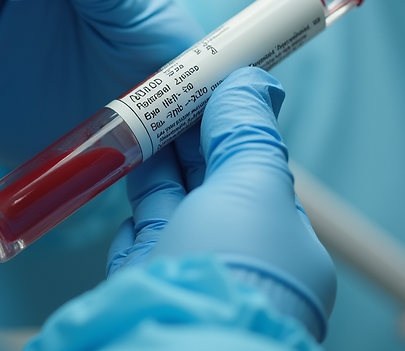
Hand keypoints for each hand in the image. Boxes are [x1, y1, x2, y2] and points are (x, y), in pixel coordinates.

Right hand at [106, 67, 336, 340]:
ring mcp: (189, 275)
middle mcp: (238, 261)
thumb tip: (255, 79)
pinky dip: (130, 215)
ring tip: (137, 121)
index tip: (207, 86)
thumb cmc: (233, 267)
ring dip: (153, 166)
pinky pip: (137, 244)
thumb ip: (248, 131)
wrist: (177, 347)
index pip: (254, 169)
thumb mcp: (252, 186)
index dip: (229, 124)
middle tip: (166, 92)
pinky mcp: (143, 288)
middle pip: (208, 186)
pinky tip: (121, 182)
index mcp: (282, 243)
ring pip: (168, 210)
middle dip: (187, 140)